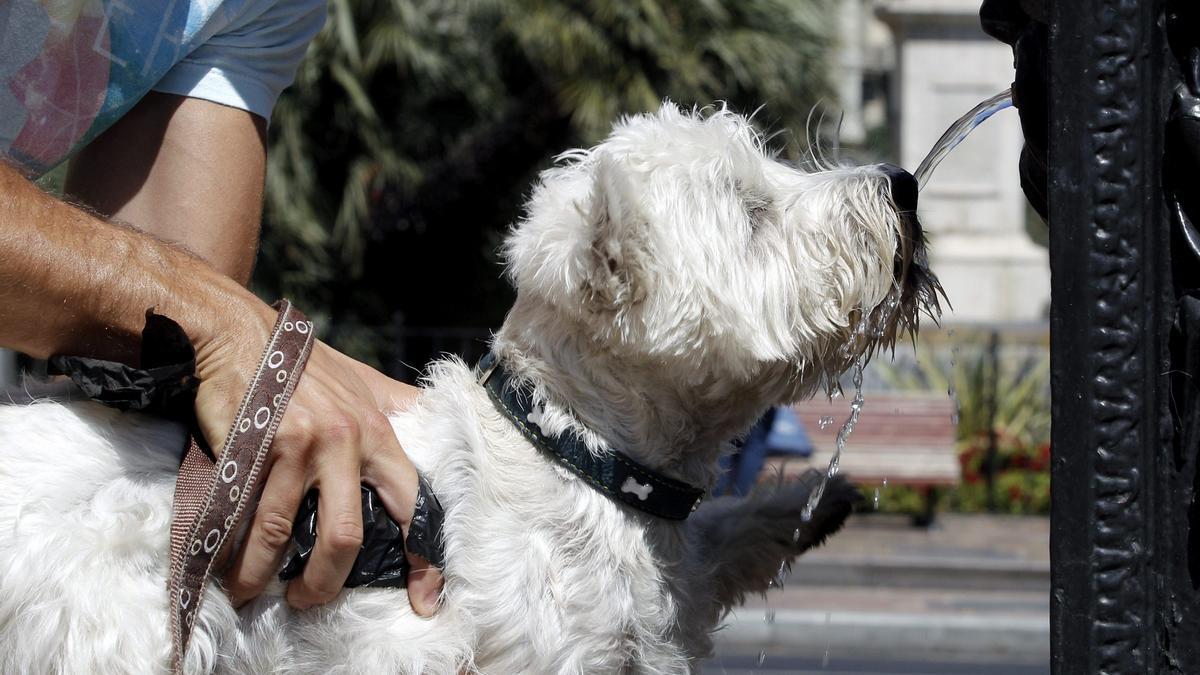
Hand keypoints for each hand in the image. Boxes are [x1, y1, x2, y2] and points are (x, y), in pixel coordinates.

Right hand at [193, 304, 442, 613]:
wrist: (242, 334)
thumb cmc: (307, 364)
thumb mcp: (365, 382)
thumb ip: (397, 408)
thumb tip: (437, 422)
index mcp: (379, 432)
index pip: (412, 504)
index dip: (422, 558)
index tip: (424, 600)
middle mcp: (345, 442)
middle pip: (346, 536)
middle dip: (326, 581)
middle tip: (309, 599)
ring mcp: (297, 446)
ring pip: (284, 533)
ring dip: (264, 574)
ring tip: (254, 592)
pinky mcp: (254, 449)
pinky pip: (243, 515)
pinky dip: (234, 550)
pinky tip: (229, 568)